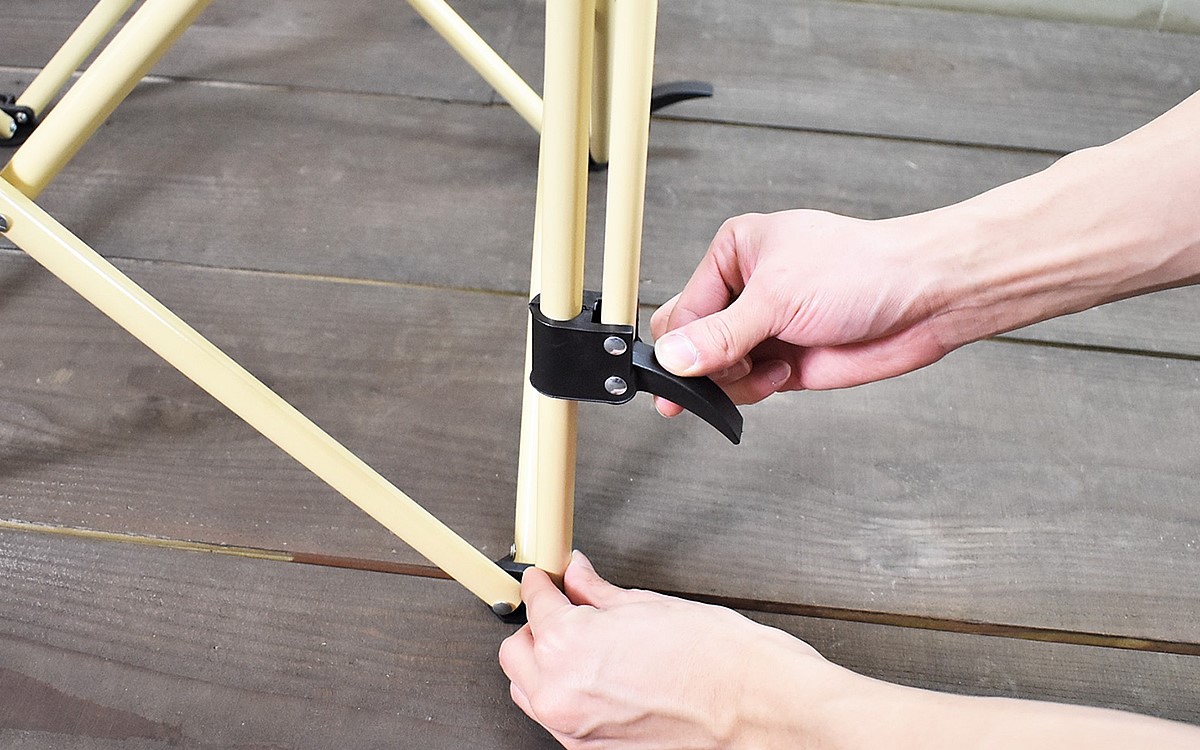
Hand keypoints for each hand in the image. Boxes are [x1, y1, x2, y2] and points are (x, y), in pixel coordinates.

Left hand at [498, 552, 849, 748]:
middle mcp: (562, 693)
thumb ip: (602, 594)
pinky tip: (601, 678)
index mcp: (570, 646)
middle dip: (537, 628)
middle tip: (567, 609)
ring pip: (530, 692)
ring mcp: (576, 732)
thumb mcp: (653, 606)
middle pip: (516, 654)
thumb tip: (581, 579)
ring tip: (583, 646)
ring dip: (545, 667)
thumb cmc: (723, 662)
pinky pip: (559, 721)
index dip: (543, 584)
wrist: (763, 712)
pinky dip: (567, 697)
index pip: (536, 605)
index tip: (549, 578)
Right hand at [650, 209, 955, 413]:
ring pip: (715, 371)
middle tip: (727, 370)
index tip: (682, 373)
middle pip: (690, 343)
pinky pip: (744, 386)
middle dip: (706, 365)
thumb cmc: (863, 270)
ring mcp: (764, 327)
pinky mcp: (782, 359)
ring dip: (736, 379)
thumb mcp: (777, 298)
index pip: (679, 309)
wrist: (923, 301)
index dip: (680, 346)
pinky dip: (757, 389)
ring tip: (769, 366)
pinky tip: (785, 373)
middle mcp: (744, 290)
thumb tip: (673, 359)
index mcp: (733, 253)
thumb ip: (719, 335)